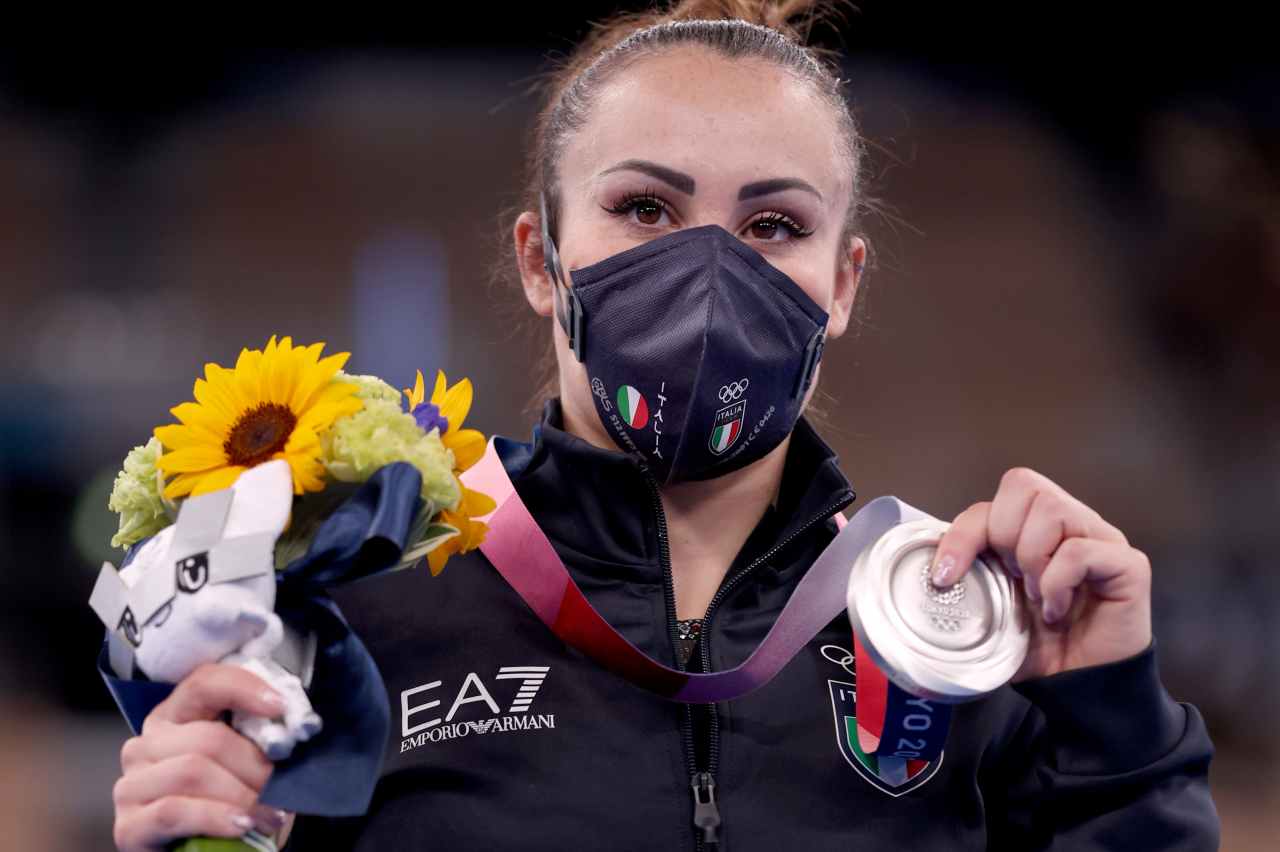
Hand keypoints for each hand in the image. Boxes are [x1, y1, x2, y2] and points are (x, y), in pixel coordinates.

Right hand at [111, 662, 293, 850]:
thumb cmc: (229, 807)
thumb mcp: (245, 766)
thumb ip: (256, 742)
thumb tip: (289, 730)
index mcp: (174, 718)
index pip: (203, 684)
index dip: (243, 688)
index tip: (279, 706)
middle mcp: (145, 745)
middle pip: (208, 738)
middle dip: (255, 766)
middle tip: (282, 791)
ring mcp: (130, 786)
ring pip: (193, 772)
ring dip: (242, 796)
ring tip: (269, 815)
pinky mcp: (128, 826)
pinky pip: (175, 810)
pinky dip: (216, 817)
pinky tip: (241, 826)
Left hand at [931, 467, 1152, 680]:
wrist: (1079, 689)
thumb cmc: (1039, 645)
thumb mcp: (991, 605)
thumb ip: (970, 574)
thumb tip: (933, 567)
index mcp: (1037, 527)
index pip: (997, 497)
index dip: (964, 532)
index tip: (946, 575)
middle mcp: (1073, 523)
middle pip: (1025, 485)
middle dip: (1002, 536)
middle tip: (1011, 580)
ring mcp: (1103, 539)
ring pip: (1052, 509)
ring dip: (1031, 558)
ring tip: (1036, 596)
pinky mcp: (1129, 565)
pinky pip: (1080, 550)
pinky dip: (1057, 584)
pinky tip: (1057, 611)